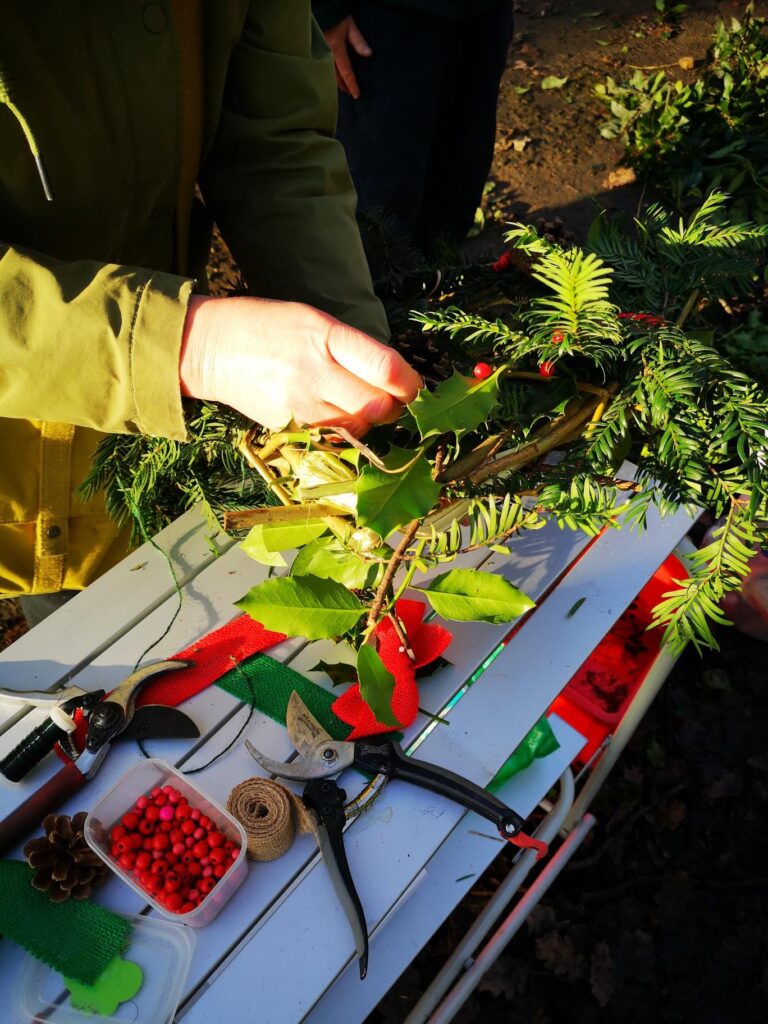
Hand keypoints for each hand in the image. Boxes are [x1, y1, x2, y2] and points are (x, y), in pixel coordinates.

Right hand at [179, 295, 421, 434]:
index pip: (385, 368)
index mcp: (324, 337)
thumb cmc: (268, 327)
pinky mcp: (289, 427)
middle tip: (396, 399)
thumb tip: (392, 377)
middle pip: (378, 405)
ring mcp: (300, 405)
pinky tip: (336, 413)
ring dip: (371, 420)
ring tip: (363, 403)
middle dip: (395, 405)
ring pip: (359, 427)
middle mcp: (314, 373)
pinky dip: (344, 430)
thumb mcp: (313, 320)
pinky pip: (332, 436)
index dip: (410, 383)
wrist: (211, 349)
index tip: (415, 386)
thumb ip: (352, 348)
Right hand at [323, 16, 371, 98]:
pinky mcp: (317, 51)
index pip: (346, 73)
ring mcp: (320, 54)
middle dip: (343, 86)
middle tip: (350, 93)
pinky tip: (333, 76)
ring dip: (336, 82)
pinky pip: (324, 67)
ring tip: (342, 87)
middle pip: (336, 77)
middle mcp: (327, 55)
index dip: (352, 85)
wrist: (321, 8)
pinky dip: (330, 74)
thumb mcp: (350, 26)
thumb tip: (368, 54)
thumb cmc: (336, 16)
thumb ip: (358, 41)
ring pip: (329, 74)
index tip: (356, 95)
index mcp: (336, 50)